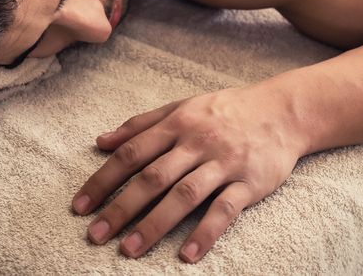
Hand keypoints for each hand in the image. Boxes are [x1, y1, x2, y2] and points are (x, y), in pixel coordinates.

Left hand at [71, 83, 304, 262]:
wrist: (282, 110)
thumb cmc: (225, 111)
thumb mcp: (182, 107)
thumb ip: (141, 124)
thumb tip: (100, 141)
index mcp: (177, 124)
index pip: (132, 153)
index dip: (103, 180)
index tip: (79, 207)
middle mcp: (197, 142)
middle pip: (153, 177)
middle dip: (120, 207)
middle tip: (95, 236)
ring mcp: (223, 162)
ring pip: (184, 195)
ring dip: (154, 224)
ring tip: (129, 250)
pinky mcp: (249, 182)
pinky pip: (225, 210)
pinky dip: (205, 233)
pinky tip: (187, 255)